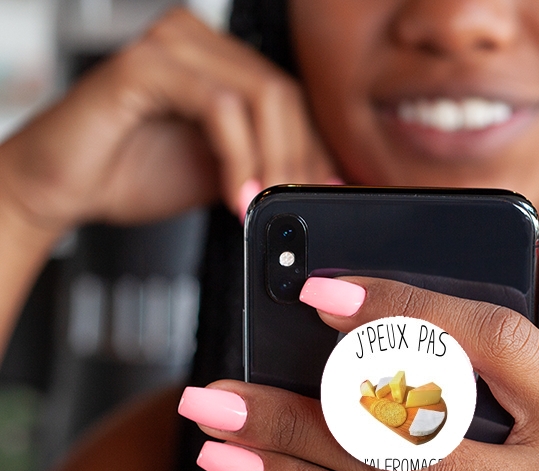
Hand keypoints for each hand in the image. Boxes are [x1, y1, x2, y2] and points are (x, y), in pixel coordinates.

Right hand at [0, 8, 335, 234]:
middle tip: (293, 207)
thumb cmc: (131, 173)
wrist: (64, 186)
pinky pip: (219, 106)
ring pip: (260, 96)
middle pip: (283, 94)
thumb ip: (263, 167)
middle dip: (298, 161)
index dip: (313, 150)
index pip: (289, 98)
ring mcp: (170, 46)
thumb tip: (315, 183)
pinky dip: (238, 157)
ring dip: (272, 161)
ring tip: (263, 206)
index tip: (321, 195)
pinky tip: (236, 195)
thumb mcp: (220, 174)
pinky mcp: (145, 65)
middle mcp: (197, 42)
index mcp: (217, 62)